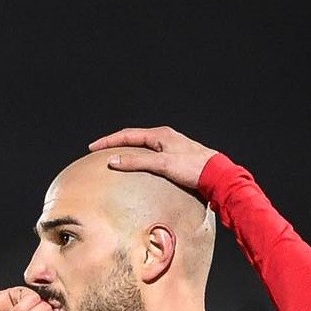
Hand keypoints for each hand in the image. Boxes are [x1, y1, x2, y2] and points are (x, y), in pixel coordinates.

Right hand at [89, 126, 217, 188]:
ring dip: (128, 151)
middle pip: (134, 138)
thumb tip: (113, 161)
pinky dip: (139, 159)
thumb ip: (137, 162)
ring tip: (115, 159)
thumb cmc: (193, 168)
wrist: (218, 176)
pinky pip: (151, 155)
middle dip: (116, 144)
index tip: (93, 147)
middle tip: (100, 152)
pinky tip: (137, 169)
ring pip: (143, 147)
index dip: (109, 141)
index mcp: (160, 135)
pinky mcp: (176, 158)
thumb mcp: (163, 164)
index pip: (127, 135)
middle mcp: (165, 138)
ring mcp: (171, 147)